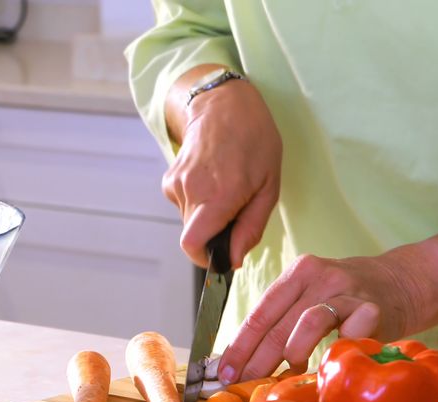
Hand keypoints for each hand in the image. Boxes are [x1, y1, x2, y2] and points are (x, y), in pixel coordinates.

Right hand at [163, 71, 281, 267]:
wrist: (223, 105)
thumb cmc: (254, 142)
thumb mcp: (269, 186)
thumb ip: (250, 228)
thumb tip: (234, 260)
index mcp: (219, 195)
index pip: (193, 244)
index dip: (205, 258)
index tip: (220, 256)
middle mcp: (192, 191)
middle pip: (194, 236)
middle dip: (214, 233)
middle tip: (236, 209)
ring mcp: (176, 184)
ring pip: (189, 221)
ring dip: (207, 215)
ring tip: (226, 188)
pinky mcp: (169, 180)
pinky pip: (183, 206)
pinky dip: (198, 202)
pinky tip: (212, 179)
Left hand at [216, 252, 428, 382]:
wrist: (403, 282)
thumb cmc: (346, 298)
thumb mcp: (310, 297)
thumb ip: (283, 321)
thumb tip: (244, 362)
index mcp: (297, 273)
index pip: (259, 314)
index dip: (239, 346)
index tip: (224, 372)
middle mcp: (319, 276)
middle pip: (277, 323)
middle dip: (256, 359)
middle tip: (245, 384)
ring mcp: (347, 291)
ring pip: (308, 321)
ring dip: (293, 351)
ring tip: (290, 370)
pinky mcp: (374, 308)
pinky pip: (349, 331)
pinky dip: (335, 349)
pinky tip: (329, 362)